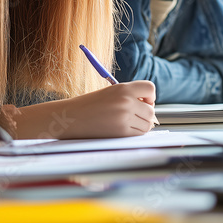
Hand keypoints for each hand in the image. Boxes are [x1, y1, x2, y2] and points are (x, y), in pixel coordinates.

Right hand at [17, 81, 156, 138]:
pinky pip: (139, 134)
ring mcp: (124, 118)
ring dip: (141, 125)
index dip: (149, 97)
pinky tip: (122, 129)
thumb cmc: (90, 105)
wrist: (72, 117)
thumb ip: (130, 96)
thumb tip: (150, 110)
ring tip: (127, 123)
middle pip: (151, 110)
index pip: (150, 88)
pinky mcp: (121, 133)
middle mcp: (126, 102)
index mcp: (123, 88)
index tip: (143, 102)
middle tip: (134, 115)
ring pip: (147, 125)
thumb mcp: (111, 93)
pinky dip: (134, 133)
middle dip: (146, 114)